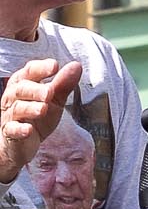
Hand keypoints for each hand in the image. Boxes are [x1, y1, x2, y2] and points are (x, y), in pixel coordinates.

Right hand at [0, 59, 83, 187]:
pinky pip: (12, 130)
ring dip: (30, 108)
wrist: (22, 143)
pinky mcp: (10, 133)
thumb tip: (76, 66)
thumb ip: (63, 84)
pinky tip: (29, 129)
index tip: (54, 65)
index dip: (41, 68)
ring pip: (18, 108)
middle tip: (49, 92)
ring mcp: (11, 116)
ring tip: (43, 108)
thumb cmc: (36, 116)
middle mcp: (14, 97)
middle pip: (22, 89)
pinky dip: (20, 129)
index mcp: (24, 84)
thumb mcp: (54, 99)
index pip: (29, 71)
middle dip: (35, 89)